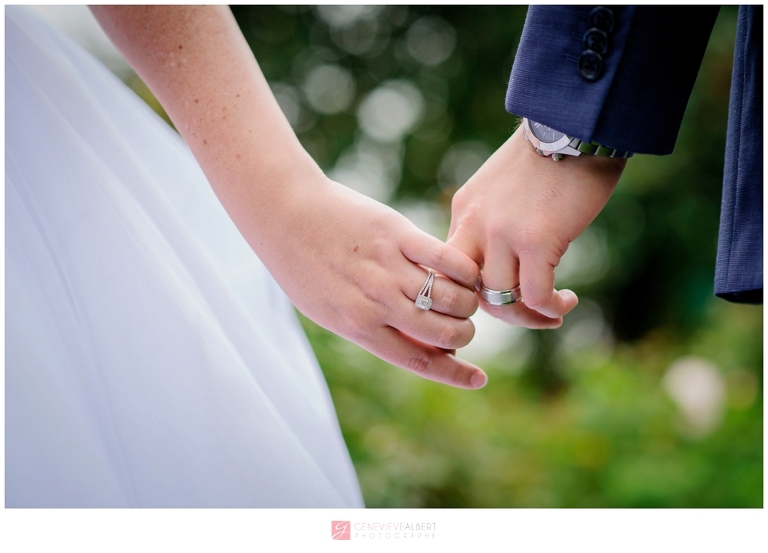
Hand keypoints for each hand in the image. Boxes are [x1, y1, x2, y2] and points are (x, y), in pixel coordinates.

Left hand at [259, 175, 485, 388]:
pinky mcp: (397, 234)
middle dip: (464, 333)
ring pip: (452, 298)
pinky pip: (447, 258)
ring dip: (468, 302)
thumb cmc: (304, 267)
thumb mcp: (329, 312)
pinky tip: (467, 271)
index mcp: (360, 328)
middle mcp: (378, 303)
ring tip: (464, 294)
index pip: (421, 361)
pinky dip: (466, 269)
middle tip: (461, 322)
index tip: (479, 379)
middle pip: (445, 333)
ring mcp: (389, 268)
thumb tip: (418, 343)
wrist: (284, 215)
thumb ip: (371, 329)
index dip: (456, 375)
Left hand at [448, 125, 625, 327]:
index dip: (476, 291)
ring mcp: (502, 233)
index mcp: (464, 211)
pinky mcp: (536, 240)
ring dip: (528, 316)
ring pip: (500, 301)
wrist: (576, 123)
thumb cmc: (549, 155)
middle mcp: (475, 224)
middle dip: (497, 311)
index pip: (455, 268)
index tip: (502, 298)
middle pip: (468, 291)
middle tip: (529, 314)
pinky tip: (567, 301)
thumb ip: (495, 219)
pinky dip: (551, 308)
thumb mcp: (503, 186)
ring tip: (554, 311)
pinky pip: (536, 296)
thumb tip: (511, 257)